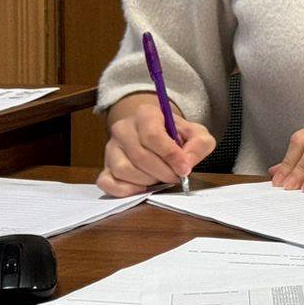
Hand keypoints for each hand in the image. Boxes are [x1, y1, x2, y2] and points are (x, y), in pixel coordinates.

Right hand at [97, 94, 215, 197]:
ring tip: (160, 178)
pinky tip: (142, 187)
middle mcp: (123, 129)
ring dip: (147, 180)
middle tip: (176, 176)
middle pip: (140, 155)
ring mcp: (111, 148)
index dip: (170, 155)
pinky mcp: (104, 167)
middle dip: (162, 171)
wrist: (157, 136)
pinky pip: (107, 183)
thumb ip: (199, 144)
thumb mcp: (196, 134)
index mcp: (146, 114)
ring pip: (124, 169)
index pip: (152, 135)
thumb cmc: (177, 135)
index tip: (184, 169)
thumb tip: (186, 163)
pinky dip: (125, 190)